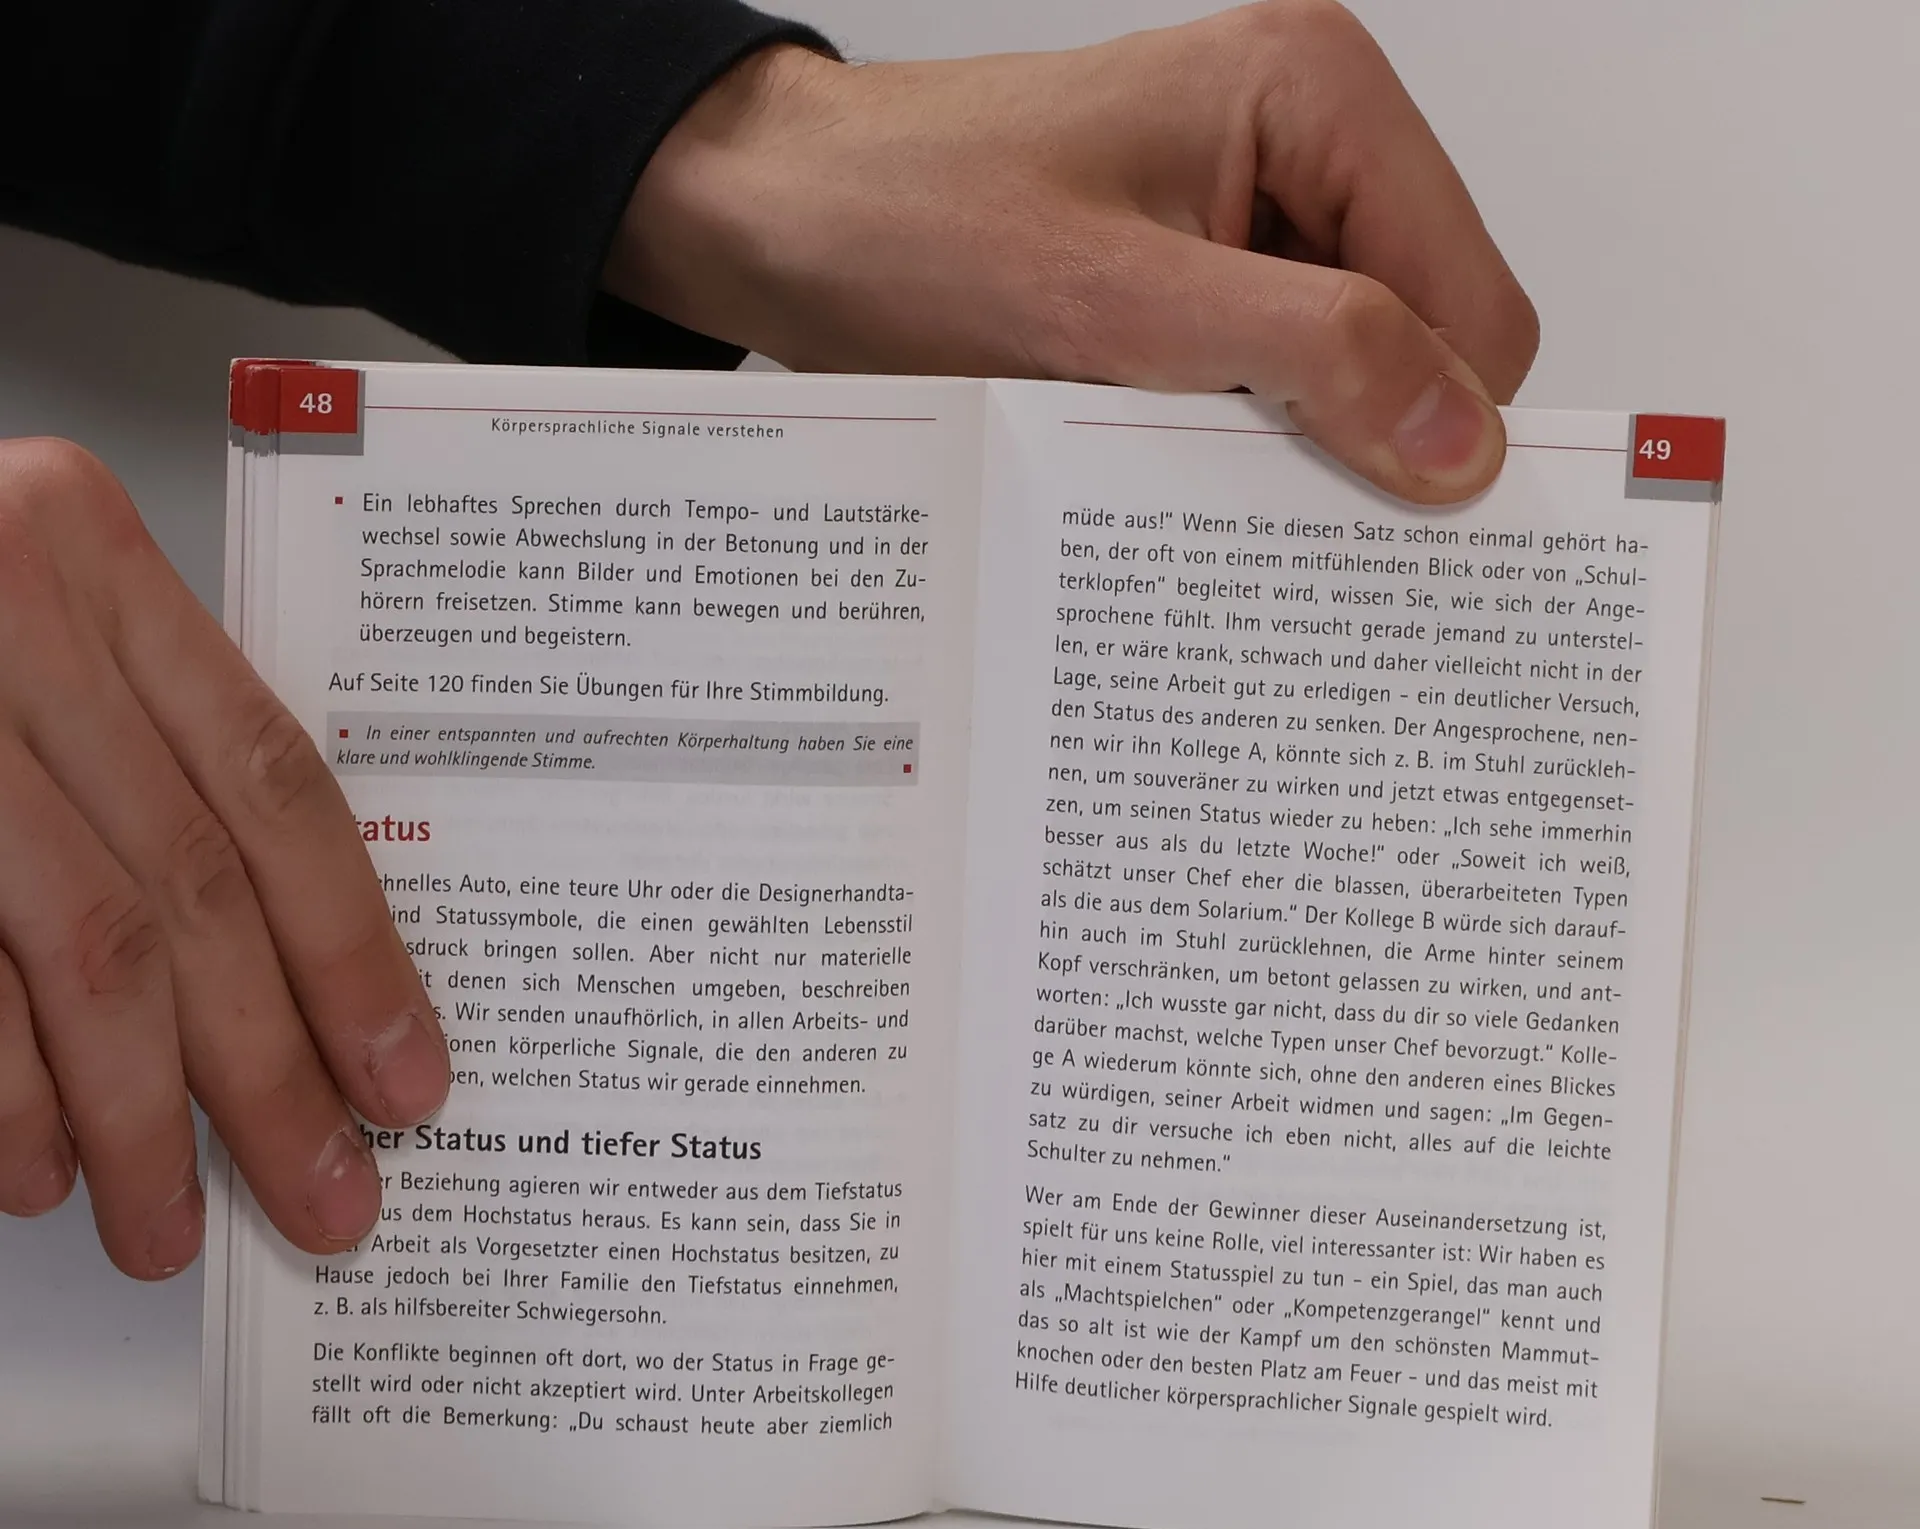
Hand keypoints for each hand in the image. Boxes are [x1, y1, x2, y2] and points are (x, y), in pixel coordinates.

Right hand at [0, 440, 448, 1276]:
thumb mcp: (26, 623)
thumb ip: (147, 755)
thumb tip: (288, 980)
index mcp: (86, 554)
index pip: (272, 784)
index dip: (352, 950)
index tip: (402, 1078)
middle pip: (194, 888)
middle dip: (270, 1074)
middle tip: (323, 1195)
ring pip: (81, 949)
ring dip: (136, 1117)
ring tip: (165, 1224)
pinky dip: (6, 1092)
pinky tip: (40, 1167)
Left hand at [610, 2, 1537, 504]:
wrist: (784, 223)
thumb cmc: (911, 219)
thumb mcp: (1120, 305)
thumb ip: (1312, 357)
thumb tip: (1461, 438)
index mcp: (1318, 95)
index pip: (1475, 301)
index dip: (1442, 421)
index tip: (1390, 527)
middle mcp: (1303, 142)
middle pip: (1426, 341)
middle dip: (1363, 437)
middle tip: (1262, 508)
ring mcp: (1252, 215)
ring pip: (1350, 377)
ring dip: (1287, 448)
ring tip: (1185, 470)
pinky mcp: (1198, 279)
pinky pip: (1272, 386)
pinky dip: (1235, 444)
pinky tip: (1166, 462)